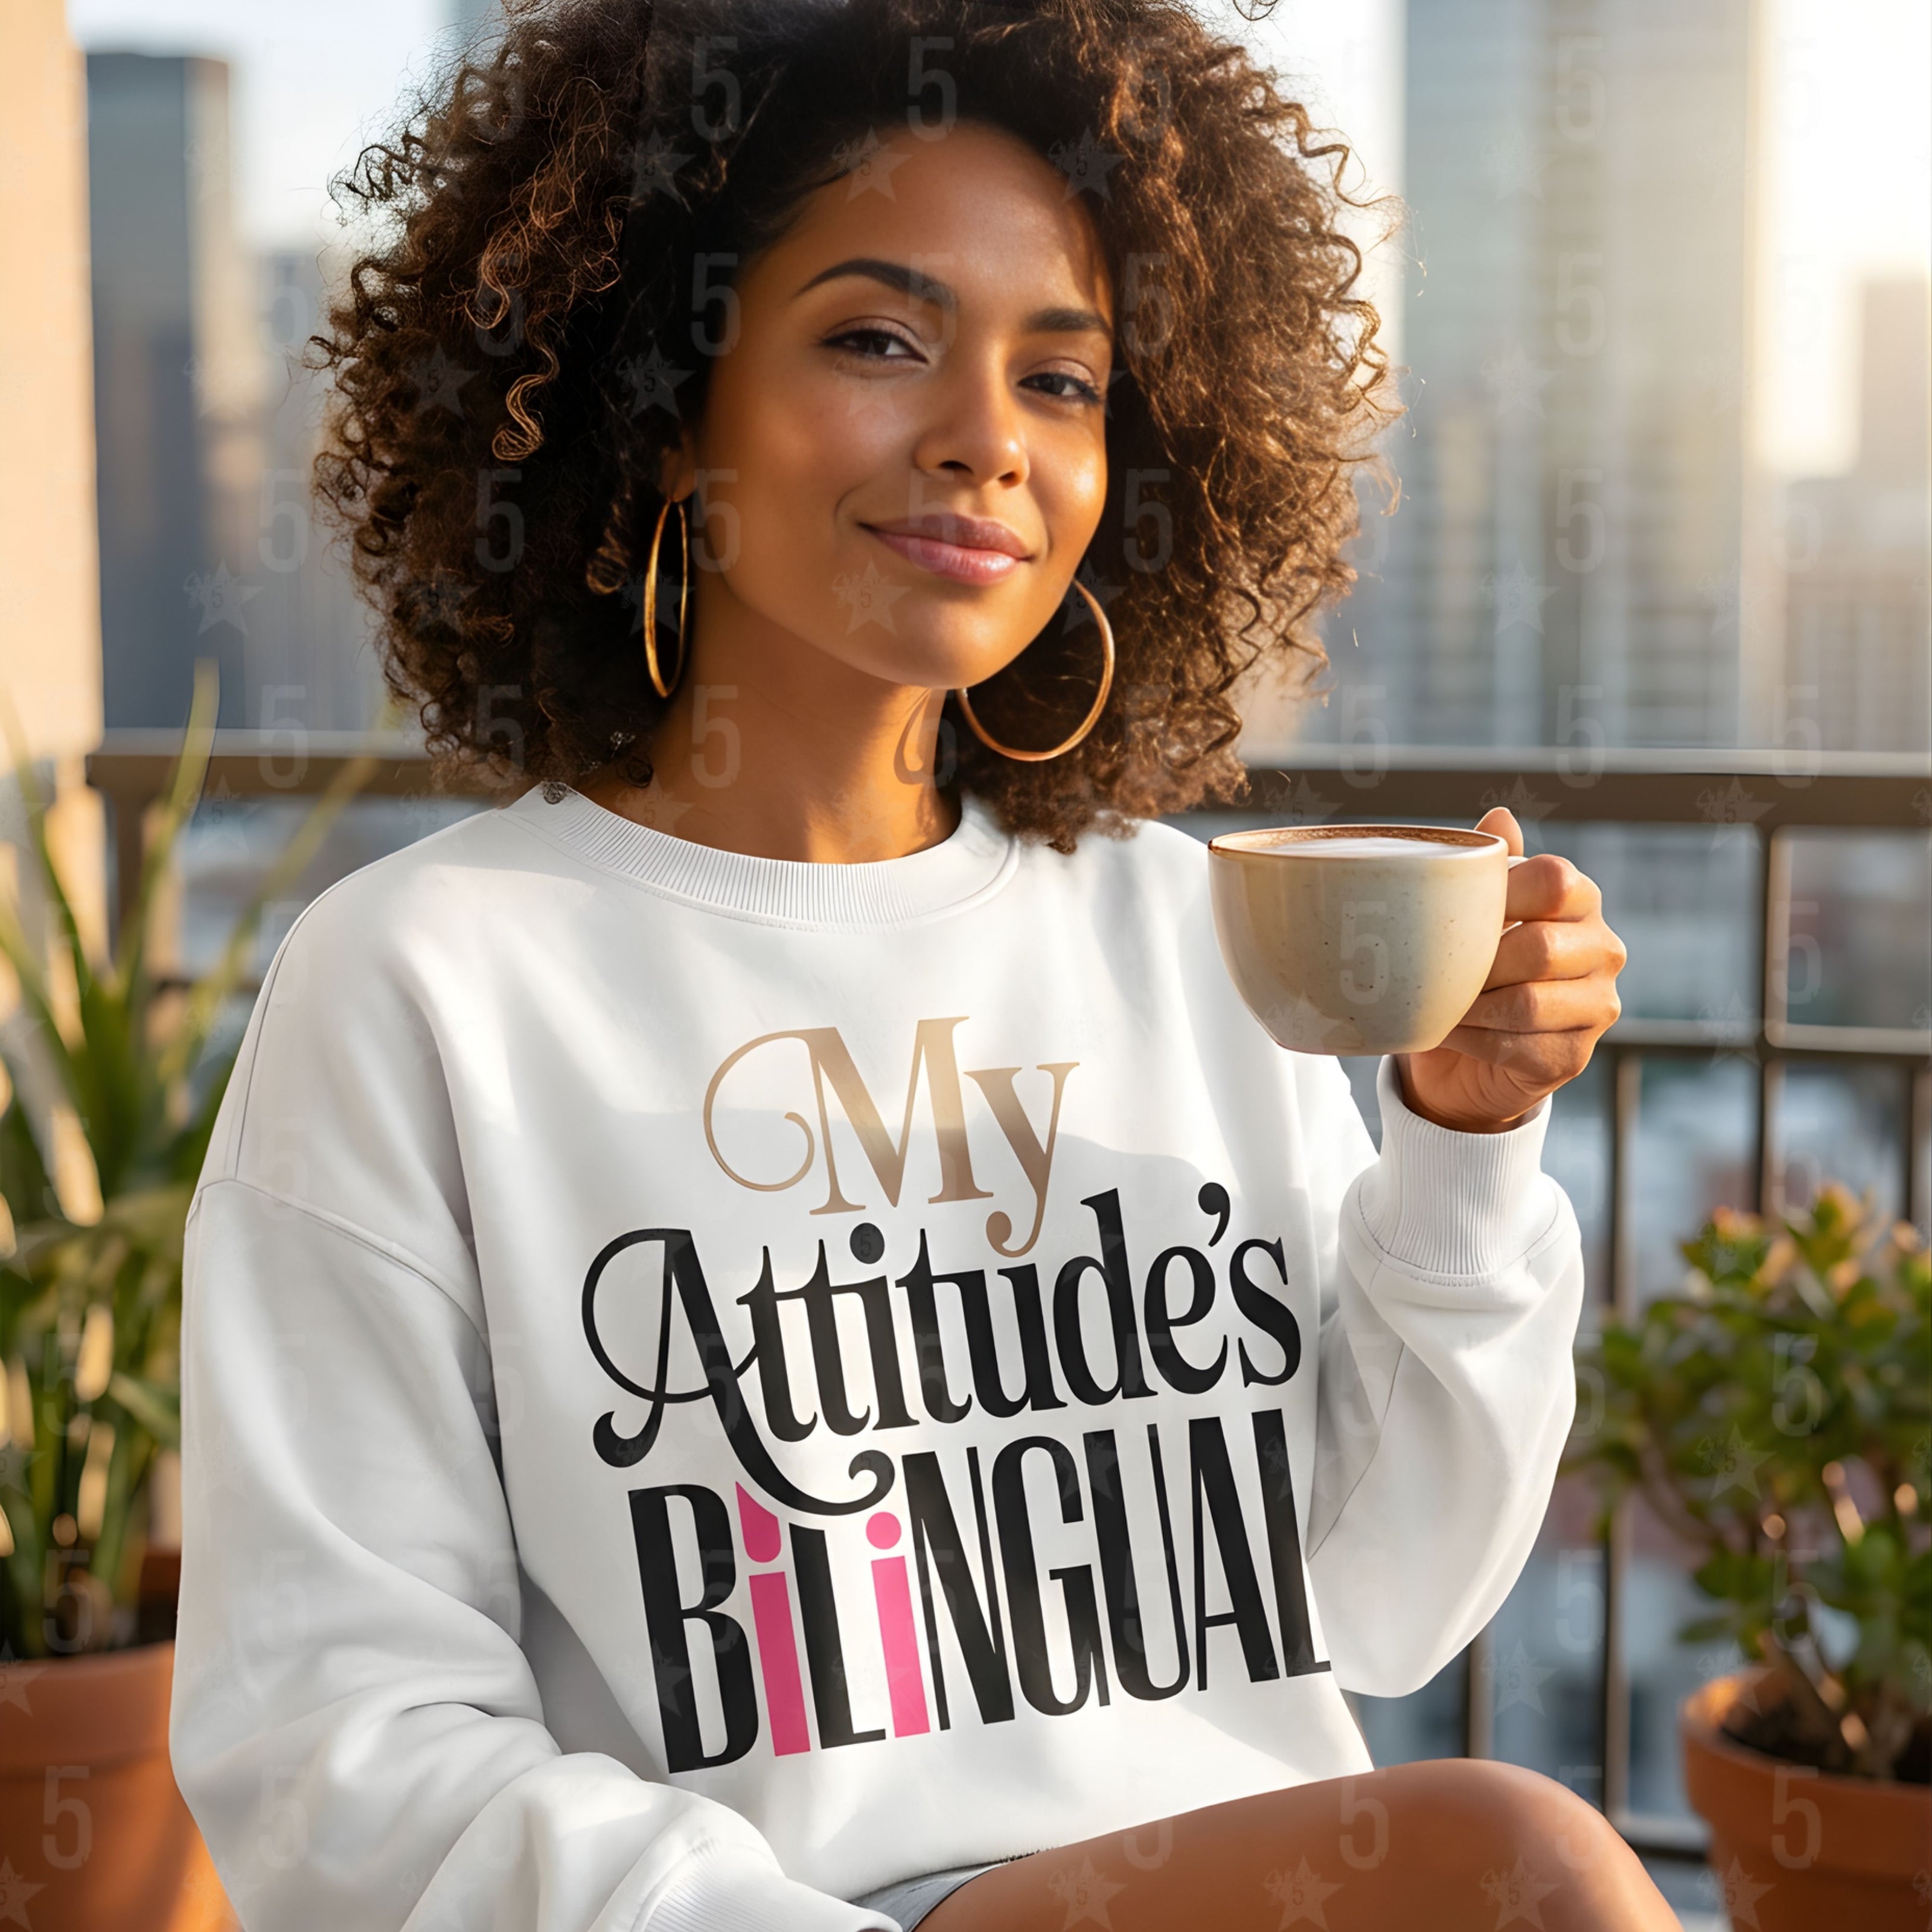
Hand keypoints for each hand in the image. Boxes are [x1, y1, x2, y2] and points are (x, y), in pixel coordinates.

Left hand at [1395, 808, 1625, 1133]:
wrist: (1464, 1047)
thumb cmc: (1471, 965)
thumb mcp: (1474, 911)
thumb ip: (1490, 865)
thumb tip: (1501, 814)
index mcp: (1581, 900)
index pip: (1553, 881)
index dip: (1499, 895)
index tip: (1456, 913)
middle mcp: (1603, 949)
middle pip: (1539, 948)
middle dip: (1477, 964)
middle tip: (1437, 970)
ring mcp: (1598, 1005)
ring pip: (1527, 1003)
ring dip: (1470, 1006)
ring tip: (1440, 1003)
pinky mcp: (1575, 1056)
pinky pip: (1517, 1046)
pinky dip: (1473, 1040)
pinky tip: (1452, 1033)